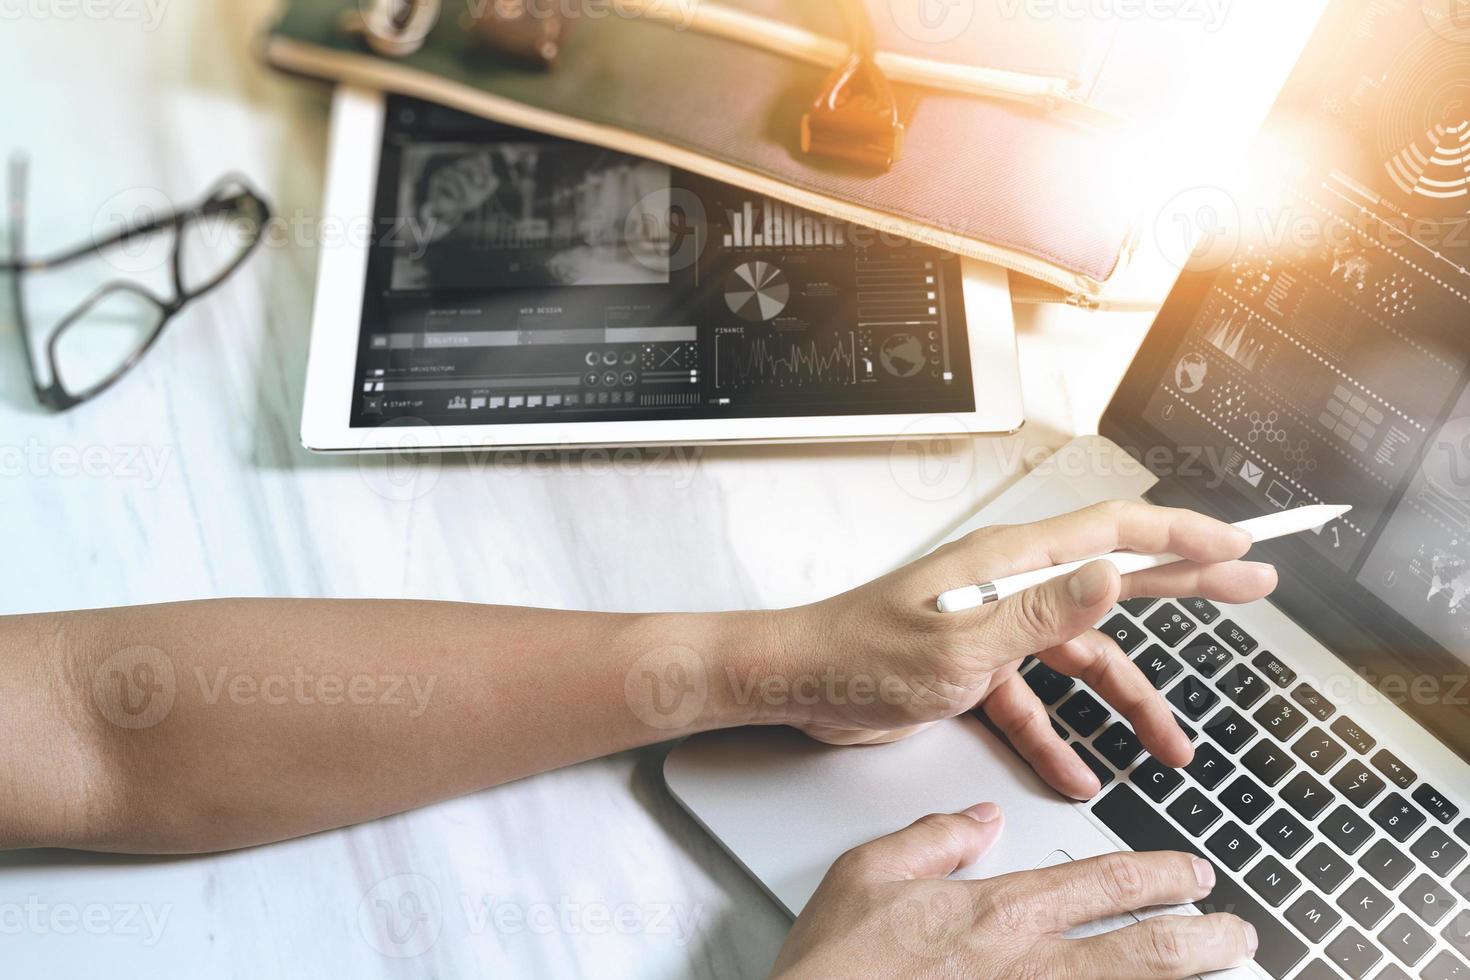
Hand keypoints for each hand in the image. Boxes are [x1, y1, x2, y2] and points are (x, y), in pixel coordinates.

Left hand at [766, 501, 1276, 798]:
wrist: (799, 687)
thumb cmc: (860, 653)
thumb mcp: (961, 641)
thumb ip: (1040, 613)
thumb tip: (1111, 575)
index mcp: (1010, 563)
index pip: (1112, 534)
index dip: (1181, 536)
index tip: (1236, 546)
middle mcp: (1008, 587)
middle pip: (1115, 583)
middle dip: (1188, 587)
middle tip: (1252, 583)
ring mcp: (993, 629)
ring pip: (1079, 663)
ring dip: (1125, 705)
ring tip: (1170, 747)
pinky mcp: (973, 670)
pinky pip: (1033, 705)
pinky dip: (1056, 738)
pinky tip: (1079, 773)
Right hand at [771, 804, 1256, 979]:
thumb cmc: (836, 969)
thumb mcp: (867, 871)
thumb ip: (932, 837)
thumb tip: (979, 818)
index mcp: (998, 913)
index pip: (1103, 881)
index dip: (1160, 873)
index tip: (1192, 873)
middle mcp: (1030, 970)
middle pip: (1146, 951)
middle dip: (1204, 939)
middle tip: (1235, 932)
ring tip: (1221, 968)